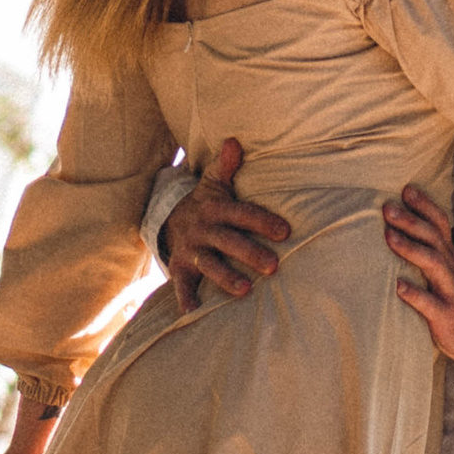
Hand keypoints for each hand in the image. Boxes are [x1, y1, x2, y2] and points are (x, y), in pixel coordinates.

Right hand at [162, 136, 291, 310]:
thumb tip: (234, 141)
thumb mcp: (213, 183)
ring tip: (245, 291)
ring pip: (208, 264)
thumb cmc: (206, 203)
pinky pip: (181, 284)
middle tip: (274, 266)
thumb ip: (226, 165)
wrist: (168, 220)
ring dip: (225, 277)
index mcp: (215, 208)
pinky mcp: (180, 267)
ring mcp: (190, 249)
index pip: (242, 213)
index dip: (262, 221)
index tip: (286, 231)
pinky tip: (195, 312)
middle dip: (249, 253)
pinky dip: (186, 299)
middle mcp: (202, 229)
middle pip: (227, 241)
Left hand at [382, 183, 453, 367]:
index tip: (406, 189)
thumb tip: (403, 229)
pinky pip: (430, 304)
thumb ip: (431, 253)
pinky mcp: (445, 315)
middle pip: (433, 239)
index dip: (425, 206)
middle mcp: (451, 270)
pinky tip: (398, 286)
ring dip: (410, 249)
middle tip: (388, 208)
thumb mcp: (448, 273)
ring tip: (389, 237)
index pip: (440, 225)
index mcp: (450, 258)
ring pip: (432, 264)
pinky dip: (414, 294)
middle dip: (411, 221)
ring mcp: (449, 292)